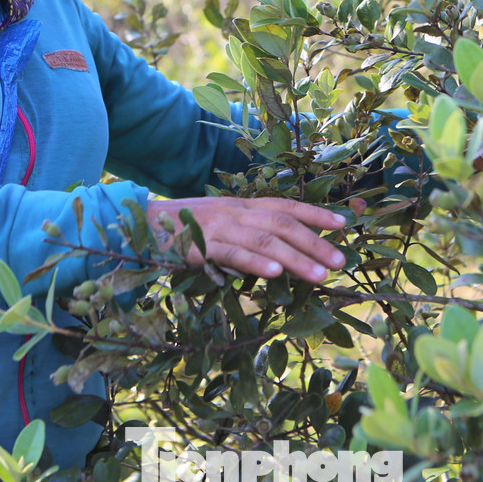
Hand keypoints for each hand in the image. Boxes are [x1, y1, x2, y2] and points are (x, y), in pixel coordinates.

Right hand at [145, 197, 346, 282]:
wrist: (139, 225)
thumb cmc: (184, 228)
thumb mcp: (221, 223)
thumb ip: (248, 233)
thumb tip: (280, 254)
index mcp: (242, 206)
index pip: (286, 206)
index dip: (315, 214)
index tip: (343, 224)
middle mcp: (235, 213)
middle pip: (283, 225)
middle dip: (315, 242)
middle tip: (339, 261)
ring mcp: (219, 228)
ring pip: (265, 241)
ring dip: (296, 258)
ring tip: (320, 275)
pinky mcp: (201, 246)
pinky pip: (233, 254)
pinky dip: (256, 263)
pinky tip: (275, 275)